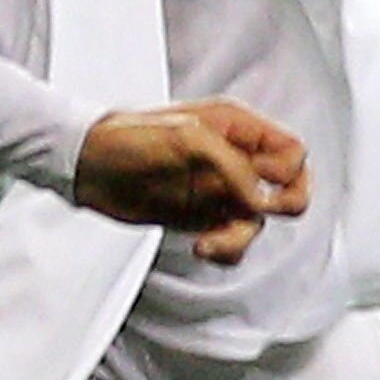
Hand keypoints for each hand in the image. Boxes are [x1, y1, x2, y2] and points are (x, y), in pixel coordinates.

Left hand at [75, 100, 308, 261]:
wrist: (88, 166)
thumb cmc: (128, 137)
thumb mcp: (187, 138)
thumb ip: (231, 166)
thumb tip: (260, 199)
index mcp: (236, 129)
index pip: (291, 151)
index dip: (287, 173)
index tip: (263, 187)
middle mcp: (233, 160)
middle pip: (287, 189)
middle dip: (280, 206)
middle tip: (255, 213)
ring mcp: (218, 191)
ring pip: (257, 221)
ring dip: (239, 237)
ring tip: (209, 243)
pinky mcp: (200, 218)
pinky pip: (230, 240)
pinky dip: (224, 250)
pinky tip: (202, 246)